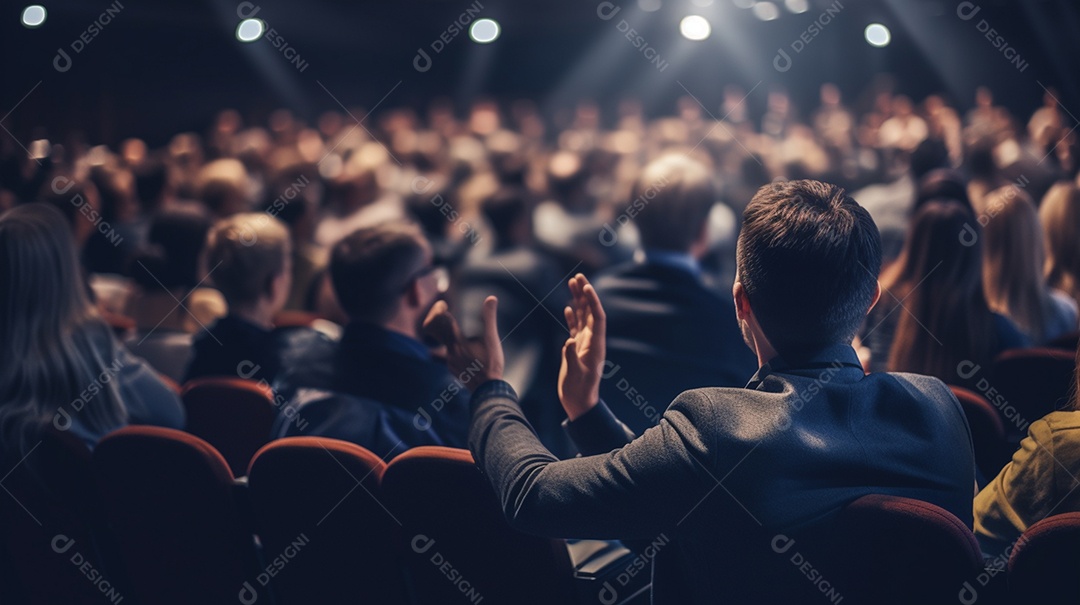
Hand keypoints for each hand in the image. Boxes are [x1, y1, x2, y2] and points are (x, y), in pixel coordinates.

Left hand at [423, 296, 504, 390]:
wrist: (487, 390)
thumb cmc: (491, 363)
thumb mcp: (492, 339)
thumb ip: (489, 318)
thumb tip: (492, 298)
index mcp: (457, 341)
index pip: (441, 321)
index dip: (439, 310)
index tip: (443, 304)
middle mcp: (450, 351)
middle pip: (436, 331)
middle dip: (437, 320)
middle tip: (442, 312)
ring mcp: (450, 361)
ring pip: (443, 344)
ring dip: (447, 335)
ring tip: (456, 330)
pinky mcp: (453, 369)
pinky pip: (447, 355)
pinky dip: (452, 348)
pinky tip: (462, 350)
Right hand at [559, 274, 605, 419]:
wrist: (579, 402)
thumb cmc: (579, 391)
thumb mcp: (575, 374)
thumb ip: (572, 357)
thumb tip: (569, 341)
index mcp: (595, 345)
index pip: (597, 317)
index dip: (592, 301)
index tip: (586, 285)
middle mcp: (592, 341)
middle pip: (590, 312)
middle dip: (585, 293)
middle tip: (578, 276)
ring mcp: (584, 343)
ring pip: (582, 317)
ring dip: (577, 300)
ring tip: (572, 284)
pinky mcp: (576, 348)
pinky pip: (575, 327)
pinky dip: (572, 316)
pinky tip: (567, 307)